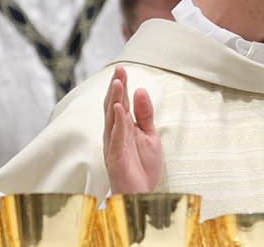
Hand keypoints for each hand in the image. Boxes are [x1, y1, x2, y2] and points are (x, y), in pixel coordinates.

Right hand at [102, 65, 162, 192]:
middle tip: (119, 70)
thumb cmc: (143, 167)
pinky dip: (118, 122)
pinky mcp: (115, 157)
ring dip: (115, 100)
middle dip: (116, 87)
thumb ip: (145, 114)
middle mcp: (115, 134)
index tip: (123, 68)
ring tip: (118, 82)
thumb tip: (140, 90)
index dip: (121, 85)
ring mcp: (113, 145)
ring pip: (112, 118)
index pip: (120, 102)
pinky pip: (116, 137)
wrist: (142, 195)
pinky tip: (119, 108)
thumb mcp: (150, 135)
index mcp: (123, 128)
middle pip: (113, 106)